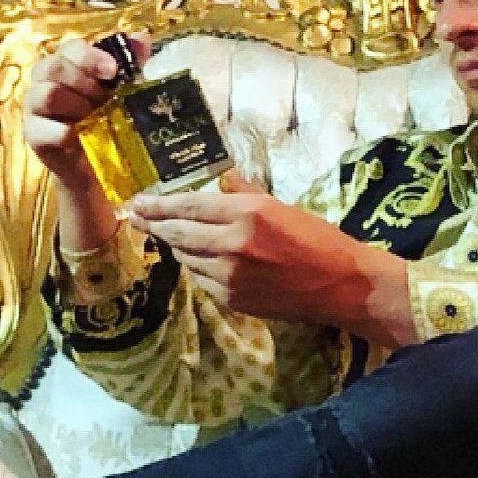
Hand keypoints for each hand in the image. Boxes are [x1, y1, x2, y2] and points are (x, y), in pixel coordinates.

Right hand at [22, 35, 134, 179]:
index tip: (113, 70)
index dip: (90, 56)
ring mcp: (34, 108)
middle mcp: (44, 81)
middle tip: (105, 99)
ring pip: (47, 94)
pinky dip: (64, 133)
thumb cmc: (105, 122)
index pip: (70, 48)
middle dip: (84, 81)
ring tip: (94, 118)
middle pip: (54, 66)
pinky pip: (43, 129)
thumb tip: (141, 38)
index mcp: (66, 65)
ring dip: (76, 105)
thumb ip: (130, 64)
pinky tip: (80, 137)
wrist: (95, 167)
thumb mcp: (122, 93)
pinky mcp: (33, 135)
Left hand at [127, 182, 411, 342]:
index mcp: (246, 214)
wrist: (340, 285)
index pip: (188, 206)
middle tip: (137, 217)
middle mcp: (231, 245)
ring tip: (176, 236)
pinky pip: (201, 280)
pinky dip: (198, 267)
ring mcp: (230, 276)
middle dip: (154, 224)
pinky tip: (205, 260)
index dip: (158, 203)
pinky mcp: (233, 299)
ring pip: (186, 258)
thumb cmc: (318, 239)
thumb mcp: (282, 206)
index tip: (138, 201)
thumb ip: (246, 193)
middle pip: (177, 233)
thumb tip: (223, 178)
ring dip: (179, 246)